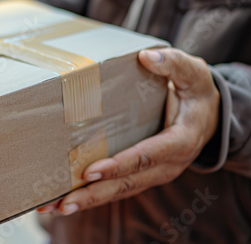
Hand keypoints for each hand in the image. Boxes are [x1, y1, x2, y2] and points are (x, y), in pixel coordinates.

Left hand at [38, 48, 219, 215]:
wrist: (208, 114)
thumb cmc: (196, 91)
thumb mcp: (192, 73)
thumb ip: (173, 64)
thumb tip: (147, 57)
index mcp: (181, 140)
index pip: (146, 156)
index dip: (119, 165)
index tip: (90, 171)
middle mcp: (167, 164)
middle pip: (128, 184)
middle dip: (94, 195)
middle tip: (63, 203)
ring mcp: (154, 172)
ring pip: (121, 191)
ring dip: (88, 201)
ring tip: (55, 208)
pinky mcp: (143, 173)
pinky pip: (118, 188)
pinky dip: (94, 195)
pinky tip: (67, 199)